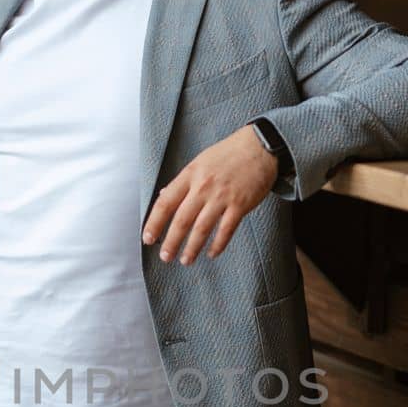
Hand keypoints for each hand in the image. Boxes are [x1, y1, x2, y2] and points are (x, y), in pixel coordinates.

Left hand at [141, 125, 278, 263]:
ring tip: (185, 260)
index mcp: (190, 175)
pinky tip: (211, 253)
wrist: (260, 147)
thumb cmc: (229, 154)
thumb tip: (163, 196)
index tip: (147, 238)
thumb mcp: (199, 162)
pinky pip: (226, 230)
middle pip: (182, 220)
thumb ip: (182, 181)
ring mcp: (222, 197)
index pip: (165, 202)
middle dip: (171, 242)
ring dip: (192, 248)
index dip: (154, 222)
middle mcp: (203, 187)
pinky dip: (218, 245)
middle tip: (165, 257)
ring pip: (202, 228)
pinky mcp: (240, 205)